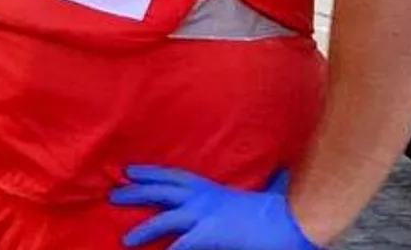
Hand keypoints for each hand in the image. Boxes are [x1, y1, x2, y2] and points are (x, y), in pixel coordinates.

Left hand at [112, 167, 321, 248]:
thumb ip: (270, 182)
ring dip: (143, 228)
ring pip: (164, 218)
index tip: (131, 171)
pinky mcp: (211, 233)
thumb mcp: (273, 192)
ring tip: (125, 239)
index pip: (176, 177)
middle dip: (136, 191)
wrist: (297, 220)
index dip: (152, 173)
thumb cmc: (286, 209)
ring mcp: (207, 215)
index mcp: (216, 189)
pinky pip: (182, 244)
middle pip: (162, 190)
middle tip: (113, 191)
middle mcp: (206, 198)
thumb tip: (282, 168)